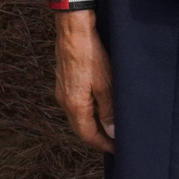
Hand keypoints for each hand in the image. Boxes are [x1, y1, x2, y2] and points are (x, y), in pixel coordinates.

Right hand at [54, 10, 115, 152]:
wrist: (73, 29)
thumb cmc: (90, 54)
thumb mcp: (106, 84)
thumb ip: (108, 110)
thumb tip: (111, 133)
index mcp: (74, 106)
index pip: (88, 135)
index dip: (103, 144)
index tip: (116, 149)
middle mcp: (64, 101)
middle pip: (81, 128)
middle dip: (97, 137)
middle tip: (114, 141)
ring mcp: (62, 90)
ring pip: (77, 116)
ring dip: (92, 123)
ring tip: (109, 124)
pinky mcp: (63, 80)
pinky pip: (75, 103)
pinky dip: (87, 110)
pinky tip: (99, 104)